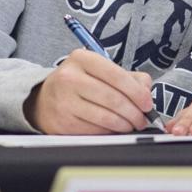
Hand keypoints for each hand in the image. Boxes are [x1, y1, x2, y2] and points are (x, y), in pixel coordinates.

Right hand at [24, 49, 154, 134]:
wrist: (44, 99)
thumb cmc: (77, 83)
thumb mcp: (98, 70)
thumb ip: (127, 76)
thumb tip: (146, 91)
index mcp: (81, 59)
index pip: (117, 75)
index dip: (137, 92)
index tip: (147, 103)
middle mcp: (69, 78)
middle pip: (113, 99)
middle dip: (134, 112)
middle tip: (142, 119)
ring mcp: (64, 101)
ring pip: (106, 117)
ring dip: (125, 124)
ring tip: (130, 124)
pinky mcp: (62, 123)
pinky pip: (96, 131)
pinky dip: (110, 132)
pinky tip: (113, 128)